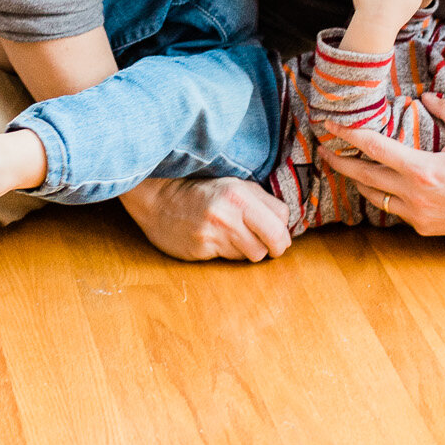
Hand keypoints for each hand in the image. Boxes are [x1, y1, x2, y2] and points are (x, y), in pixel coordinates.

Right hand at [120, 177, 292, 261]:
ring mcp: (215, 232)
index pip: (281, 219)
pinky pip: (231, 259)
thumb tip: (286, 226)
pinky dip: (229, 254)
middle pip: (273, 242)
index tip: (276, 234)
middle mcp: (230, 212)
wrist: (158, 201)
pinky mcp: (202, 248)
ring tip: (234, 239)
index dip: (283, 230)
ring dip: (249, 251)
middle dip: (275, 248)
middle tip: (270, 248)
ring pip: (253, 254)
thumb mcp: (233, 185)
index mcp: (240, 193)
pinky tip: (217, 242)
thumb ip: (261, 201)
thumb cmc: (200, 193)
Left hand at [319, 94, 444, 236]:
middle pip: (362, 176)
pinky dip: (381, 194)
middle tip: (323, 149)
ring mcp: (416, 214)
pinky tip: (377, 183)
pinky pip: (391, 209)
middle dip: (338, 161)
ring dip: (357, 179)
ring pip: (373, 196)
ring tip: (346, 164)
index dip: (348, 135)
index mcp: (423, 170)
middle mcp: (414, 195)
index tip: (330, 126)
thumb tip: (426, 95)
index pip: (374, 148)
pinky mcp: (421, 227)